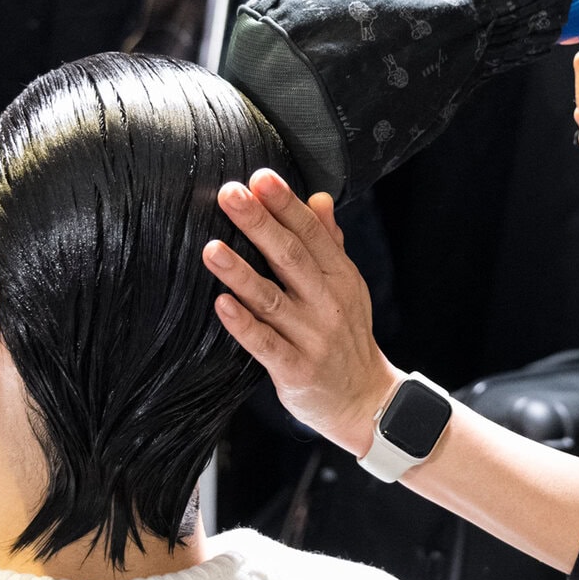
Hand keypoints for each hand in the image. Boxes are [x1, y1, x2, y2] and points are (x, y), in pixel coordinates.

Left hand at [202, 170, 401, 455]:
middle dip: (259, 223)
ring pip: (272, 299)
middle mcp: (328, 304)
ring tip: (211, 248)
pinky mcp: (296, 370)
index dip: (286, 204)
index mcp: (340, 278)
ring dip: (241, 272)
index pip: (312, 234)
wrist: (366, 402)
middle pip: (290, 257)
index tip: (261, 177)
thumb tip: (319, 197)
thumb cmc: (348, 338)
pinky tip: (221, 305)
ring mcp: (312, 338)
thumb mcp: (348, 287)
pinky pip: (265, 344)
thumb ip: (330, 243)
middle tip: (230, 194)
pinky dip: (243, 324)